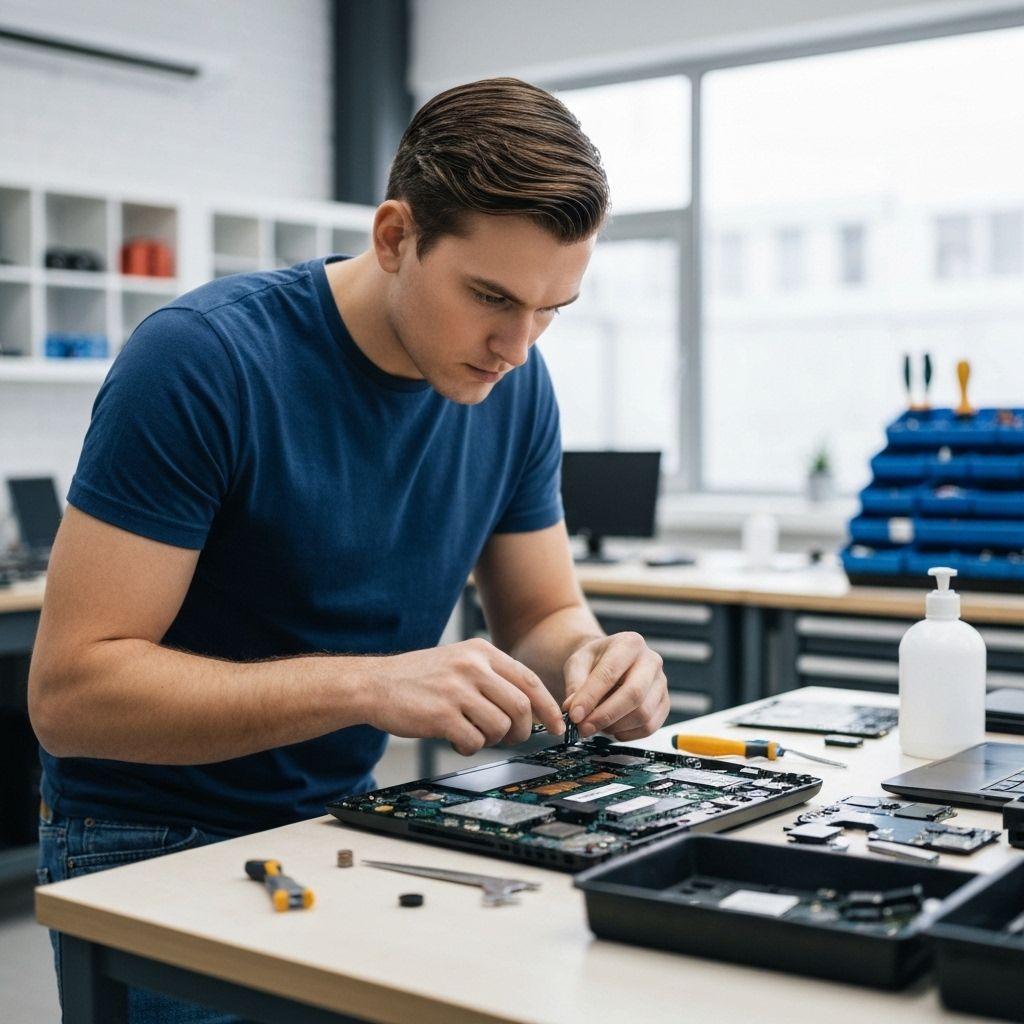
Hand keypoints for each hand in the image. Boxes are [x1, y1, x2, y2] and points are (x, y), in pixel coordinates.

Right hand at [366, 638, 564, 754]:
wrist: (375, 684)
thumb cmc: (419, 677)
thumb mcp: (459, 661)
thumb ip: (492, 677)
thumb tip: (531, 706)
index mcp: (481, 652)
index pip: (528, 679)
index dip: (548, 706)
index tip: (557, 725)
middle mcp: (472, 667)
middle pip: (520, 707)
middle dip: (521, 731)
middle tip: (510, 738)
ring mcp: (457, 690)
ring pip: (500, 727)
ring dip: (491, 739)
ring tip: (472, 732)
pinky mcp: (442, 715)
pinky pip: (474, 741)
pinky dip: (469, 746)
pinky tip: (454, 738)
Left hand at [561, 632, 668, 741]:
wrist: (608, 661)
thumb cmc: (594, 661)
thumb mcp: (577, 663)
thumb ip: (575, 686)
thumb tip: (575, 711)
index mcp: (629, 644)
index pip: (610, 673)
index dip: (591, 697)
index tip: (574, 715)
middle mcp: (651, 661)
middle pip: (634, 695)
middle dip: (605, 716)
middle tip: (583, 728)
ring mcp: (661, 683)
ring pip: (643, 715)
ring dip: (615, 726)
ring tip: (596, 724)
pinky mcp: (664, 703)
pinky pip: (649, 727)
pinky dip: (627, 734)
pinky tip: (612, 728)